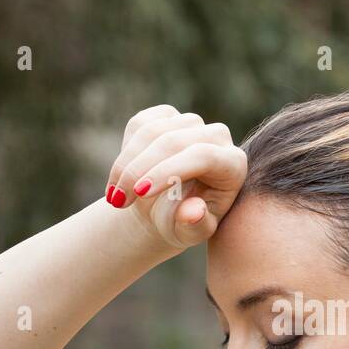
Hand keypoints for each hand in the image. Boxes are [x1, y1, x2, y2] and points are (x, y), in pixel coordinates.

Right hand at [105, 106, 246, 251]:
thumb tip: (193, 212)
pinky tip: (119, 180)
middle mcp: (217, 137)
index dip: (168, 170)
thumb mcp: (190, 233)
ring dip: (126, 164)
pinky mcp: (167, 115)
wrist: (166, 210)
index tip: (139, 193)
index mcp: (233, 164)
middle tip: (117, 202)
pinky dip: (124, 153)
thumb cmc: (184, 224)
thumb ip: (195, 225)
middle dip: (140, 170)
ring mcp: (192, 123)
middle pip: (174, 142)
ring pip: (152, 132)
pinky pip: (139, 126)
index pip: (202, 156)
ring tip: (114, 198)